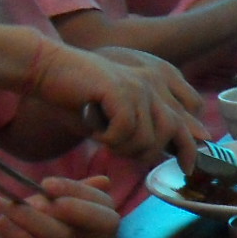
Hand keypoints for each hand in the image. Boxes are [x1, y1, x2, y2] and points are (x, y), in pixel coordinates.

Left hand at [0, 176, 120, 237]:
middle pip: (107, 226)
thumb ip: (53, 198)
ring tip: (4, 210)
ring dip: (34, 218)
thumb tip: (102, 180)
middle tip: (47, 198)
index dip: (83, 191)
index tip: (47, 183)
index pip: (104, 209)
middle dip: (79, 204)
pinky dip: (23, 237)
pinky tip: (2, 224)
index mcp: (78, 235)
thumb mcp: (19, 210)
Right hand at [23, 38, 204, 167]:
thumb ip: (142, 130)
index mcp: (156, 86)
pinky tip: (94, 129)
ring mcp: (138, 86)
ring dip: (124, 148)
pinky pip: (125, 132)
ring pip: (148, 138)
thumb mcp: (116, 117)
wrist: (46, 70)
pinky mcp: (120, 90)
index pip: (187, 120)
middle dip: (151, 153)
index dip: (190, 148)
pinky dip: (108, 139)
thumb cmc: (77, 98)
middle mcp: (153, 83)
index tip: (187, 168)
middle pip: (174, 131)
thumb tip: (164, 152)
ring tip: (104, 138)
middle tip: (123, 153)